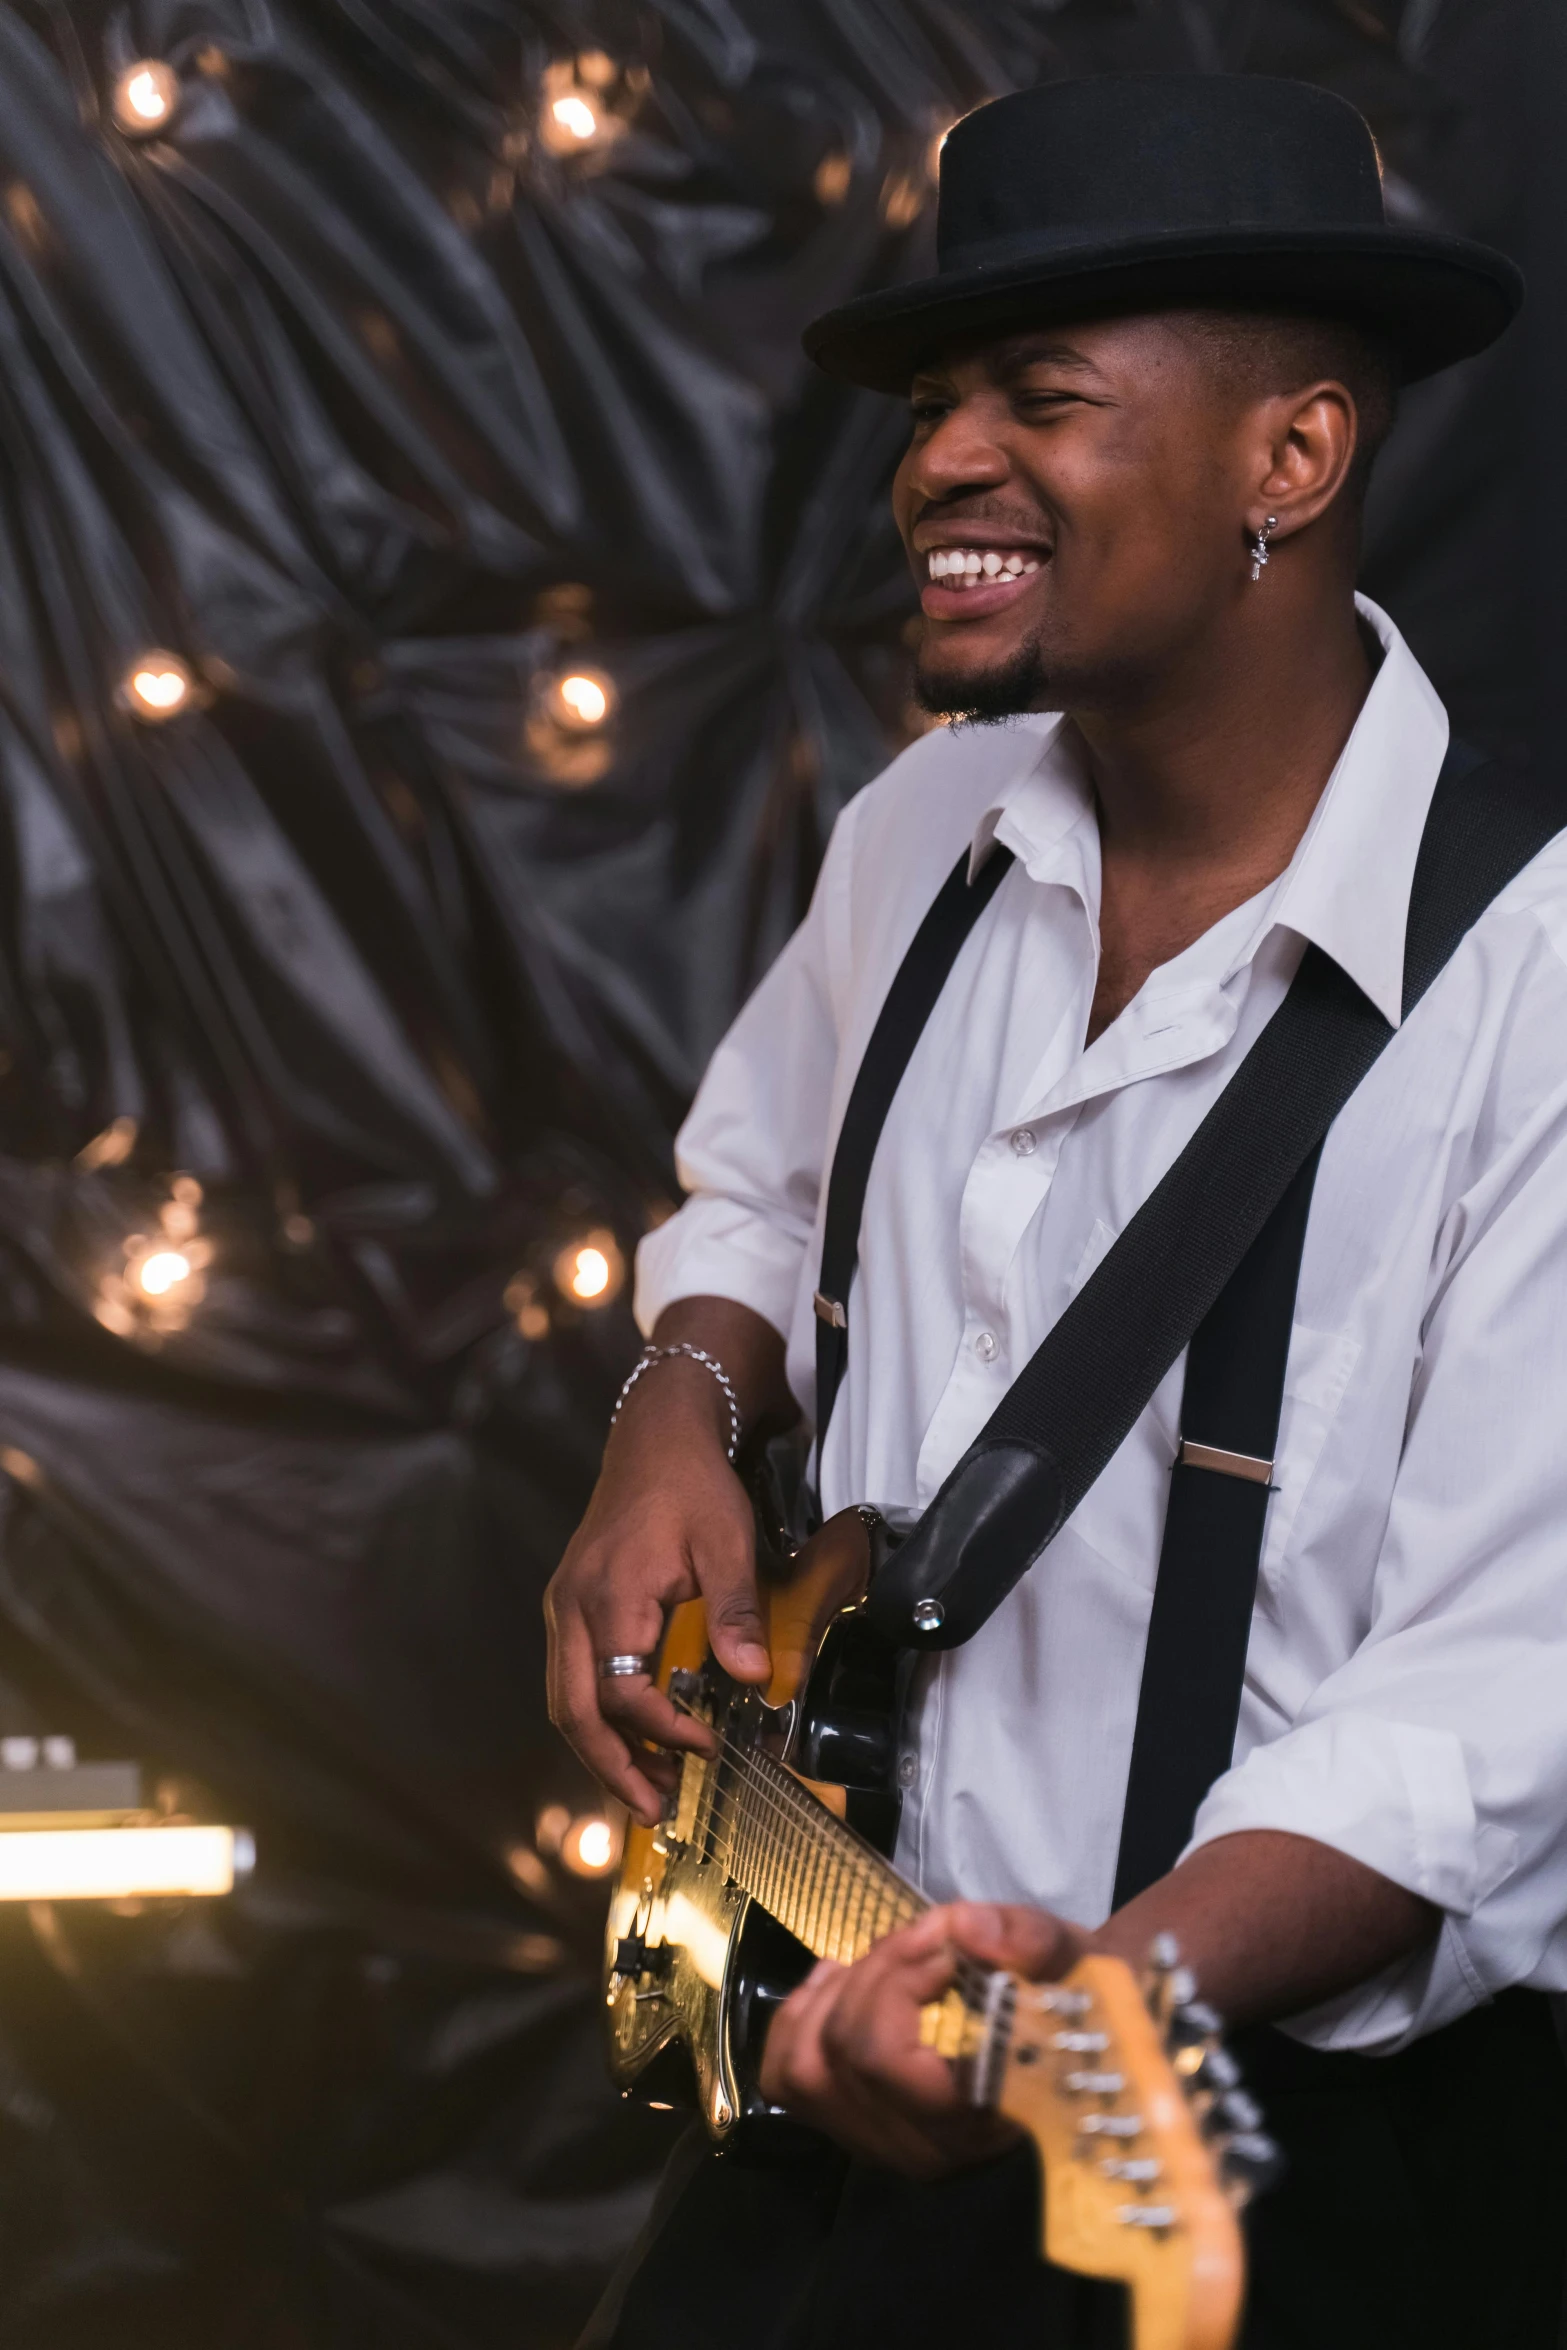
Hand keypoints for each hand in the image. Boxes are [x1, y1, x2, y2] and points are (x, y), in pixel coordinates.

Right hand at [545, 1302, 789, 1822]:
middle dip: (612, 1768)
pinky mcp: (571, 1607)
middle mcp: (571, 1608)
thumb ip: (737, 1611)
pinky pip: (572, 1679)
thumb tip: (754, 1678)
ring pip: (566, 1700)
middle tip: (655, 1812)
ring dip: (601, 1752)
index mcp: (607, 1596)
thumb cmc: (692, 1485)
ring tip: (645, 1792)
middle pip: (574, 1711)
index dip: (660, 1730)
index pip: (620, 1691)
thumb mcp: (727, 1540)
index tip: (706, 1748)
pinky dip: (596, 1720)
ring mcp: (564, 1608)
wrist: (656, 1436)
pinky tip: (631, 1741)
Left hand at [759, 1902, 1087, 2177]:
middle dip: (874, 1970)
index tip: (943, 1937)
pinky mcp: (856, 2131)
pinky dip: (801, 2021)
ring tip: (884, 1958)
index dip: (896, 1981)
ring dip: (834, 1995)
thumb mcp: (1077, 1959)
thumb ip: (1030, 1941)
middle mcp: (927, 2151)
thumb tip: (964, 1928)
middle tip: (923, 1935)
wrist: (1078, 2037)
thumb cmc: (1077, 2000)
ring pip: (805, 2068)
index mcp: (982, 2118)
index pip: (887, 2060)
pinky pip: (787, 2079)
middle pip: (844, 2053)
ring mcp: (884, 2147)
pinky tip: (840, 1984)